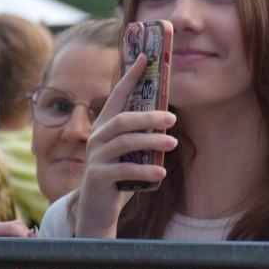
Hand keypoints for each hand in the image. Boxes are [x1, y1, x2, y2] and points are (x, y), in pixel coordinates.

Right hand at [75, 54, 177, 237]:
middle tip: (173, 118)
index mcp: (105, 127)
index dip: (130, 76)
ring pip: (125, 142)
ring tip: (173, 143)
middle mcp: (97, 137)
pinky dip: (145, 169)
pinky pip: (125, 169)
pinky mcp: (97, 176)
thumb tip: (168, 116)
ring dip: (152, 141)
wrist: (99, 211)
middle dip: (149, 116)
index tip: (145, 57)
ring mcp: (95, 157)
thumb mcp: (131, 152)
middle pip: (123, 119)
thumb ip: (142, 135)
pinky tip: (162, 172)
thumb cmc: (120, 176)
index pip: (117, 95)